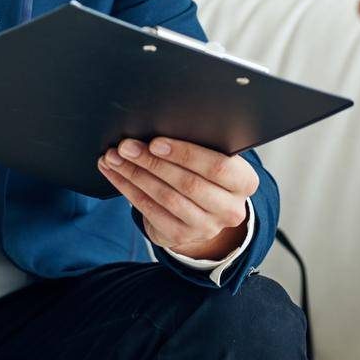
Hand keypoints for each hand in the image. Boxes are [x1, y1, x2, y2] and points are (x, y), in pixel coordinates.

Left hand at [98, 137, 257, 260]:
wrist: (205, 210)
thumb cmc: (207, 171)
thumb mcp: (214, 157)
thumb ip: (201, 144)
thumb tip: (161, 122)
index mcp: (245, 182)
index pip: (217, 166)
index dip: (185, 154)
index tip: (155, 141)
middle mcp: (230, 209)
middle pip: (188, 183)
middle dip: (152, 162)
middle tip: (126, 146)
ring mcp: (206, 227)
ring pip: (166, 198)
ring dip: (135, 175)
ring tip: (114, 158)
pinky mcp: (181, 236)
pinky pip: (150, 211)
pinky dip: (129, 190)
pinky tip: (115, 174)